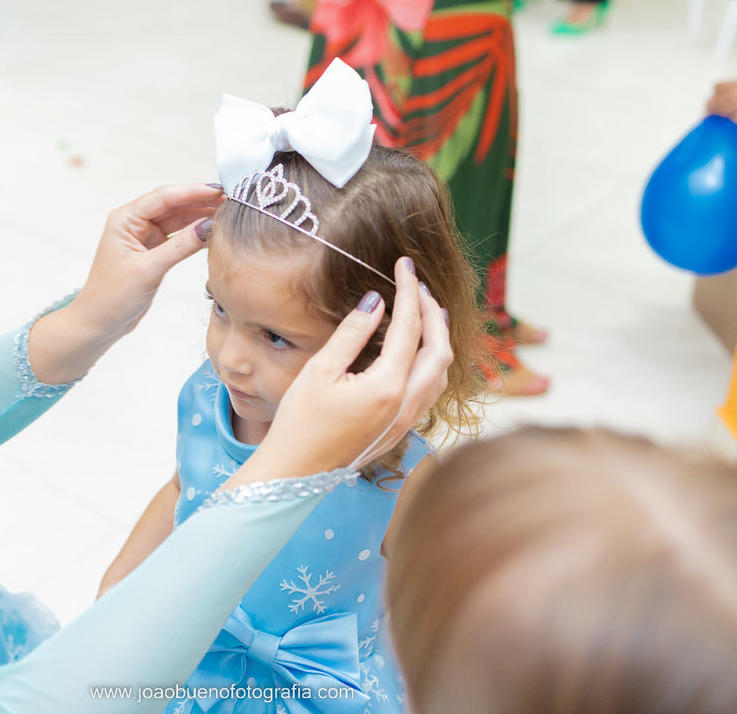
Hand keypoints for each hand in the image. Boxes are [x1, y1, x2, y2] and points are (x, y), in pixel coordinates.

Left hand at [72, 183, 222, 338]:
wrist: (99, 323)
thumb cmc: (112, 297)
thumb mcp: (148, 269)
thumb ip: (179, 246)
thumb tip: (208, 226)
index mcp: (125, 219)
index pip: (164, 197)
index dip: (192, 191)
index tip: (218, 191)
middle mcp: (134, 223)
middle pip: (173, 204)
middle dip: (201, 201)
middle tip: (231, 200)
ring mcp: (144, 237)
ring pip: (178, 219)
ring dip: (201, 216)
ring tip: (228, 213)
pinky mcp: (153, 252)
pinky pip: (178, 236)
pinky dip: (195, 234)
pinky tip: (213, 233)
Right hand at [226, 257, 452, 485]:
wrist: (296, 471)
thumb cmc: (300, 422)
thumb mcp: (321, 370)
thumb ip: (353, 332)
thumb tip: (376, 301)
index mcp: (387, 387)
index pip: (409, 327)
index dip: (409, 292)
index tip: (404, 265)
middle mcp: (406, 405)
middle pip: (439, 350)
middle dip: (433, 313)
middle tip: (417, 285)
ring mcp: (406, 420)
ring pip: (440, 372)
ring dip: (437, 338)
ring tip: (425, 311)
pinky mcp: (400, 429)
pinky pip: (429, 389)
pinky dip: (430, 361)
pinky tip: (417, 350)